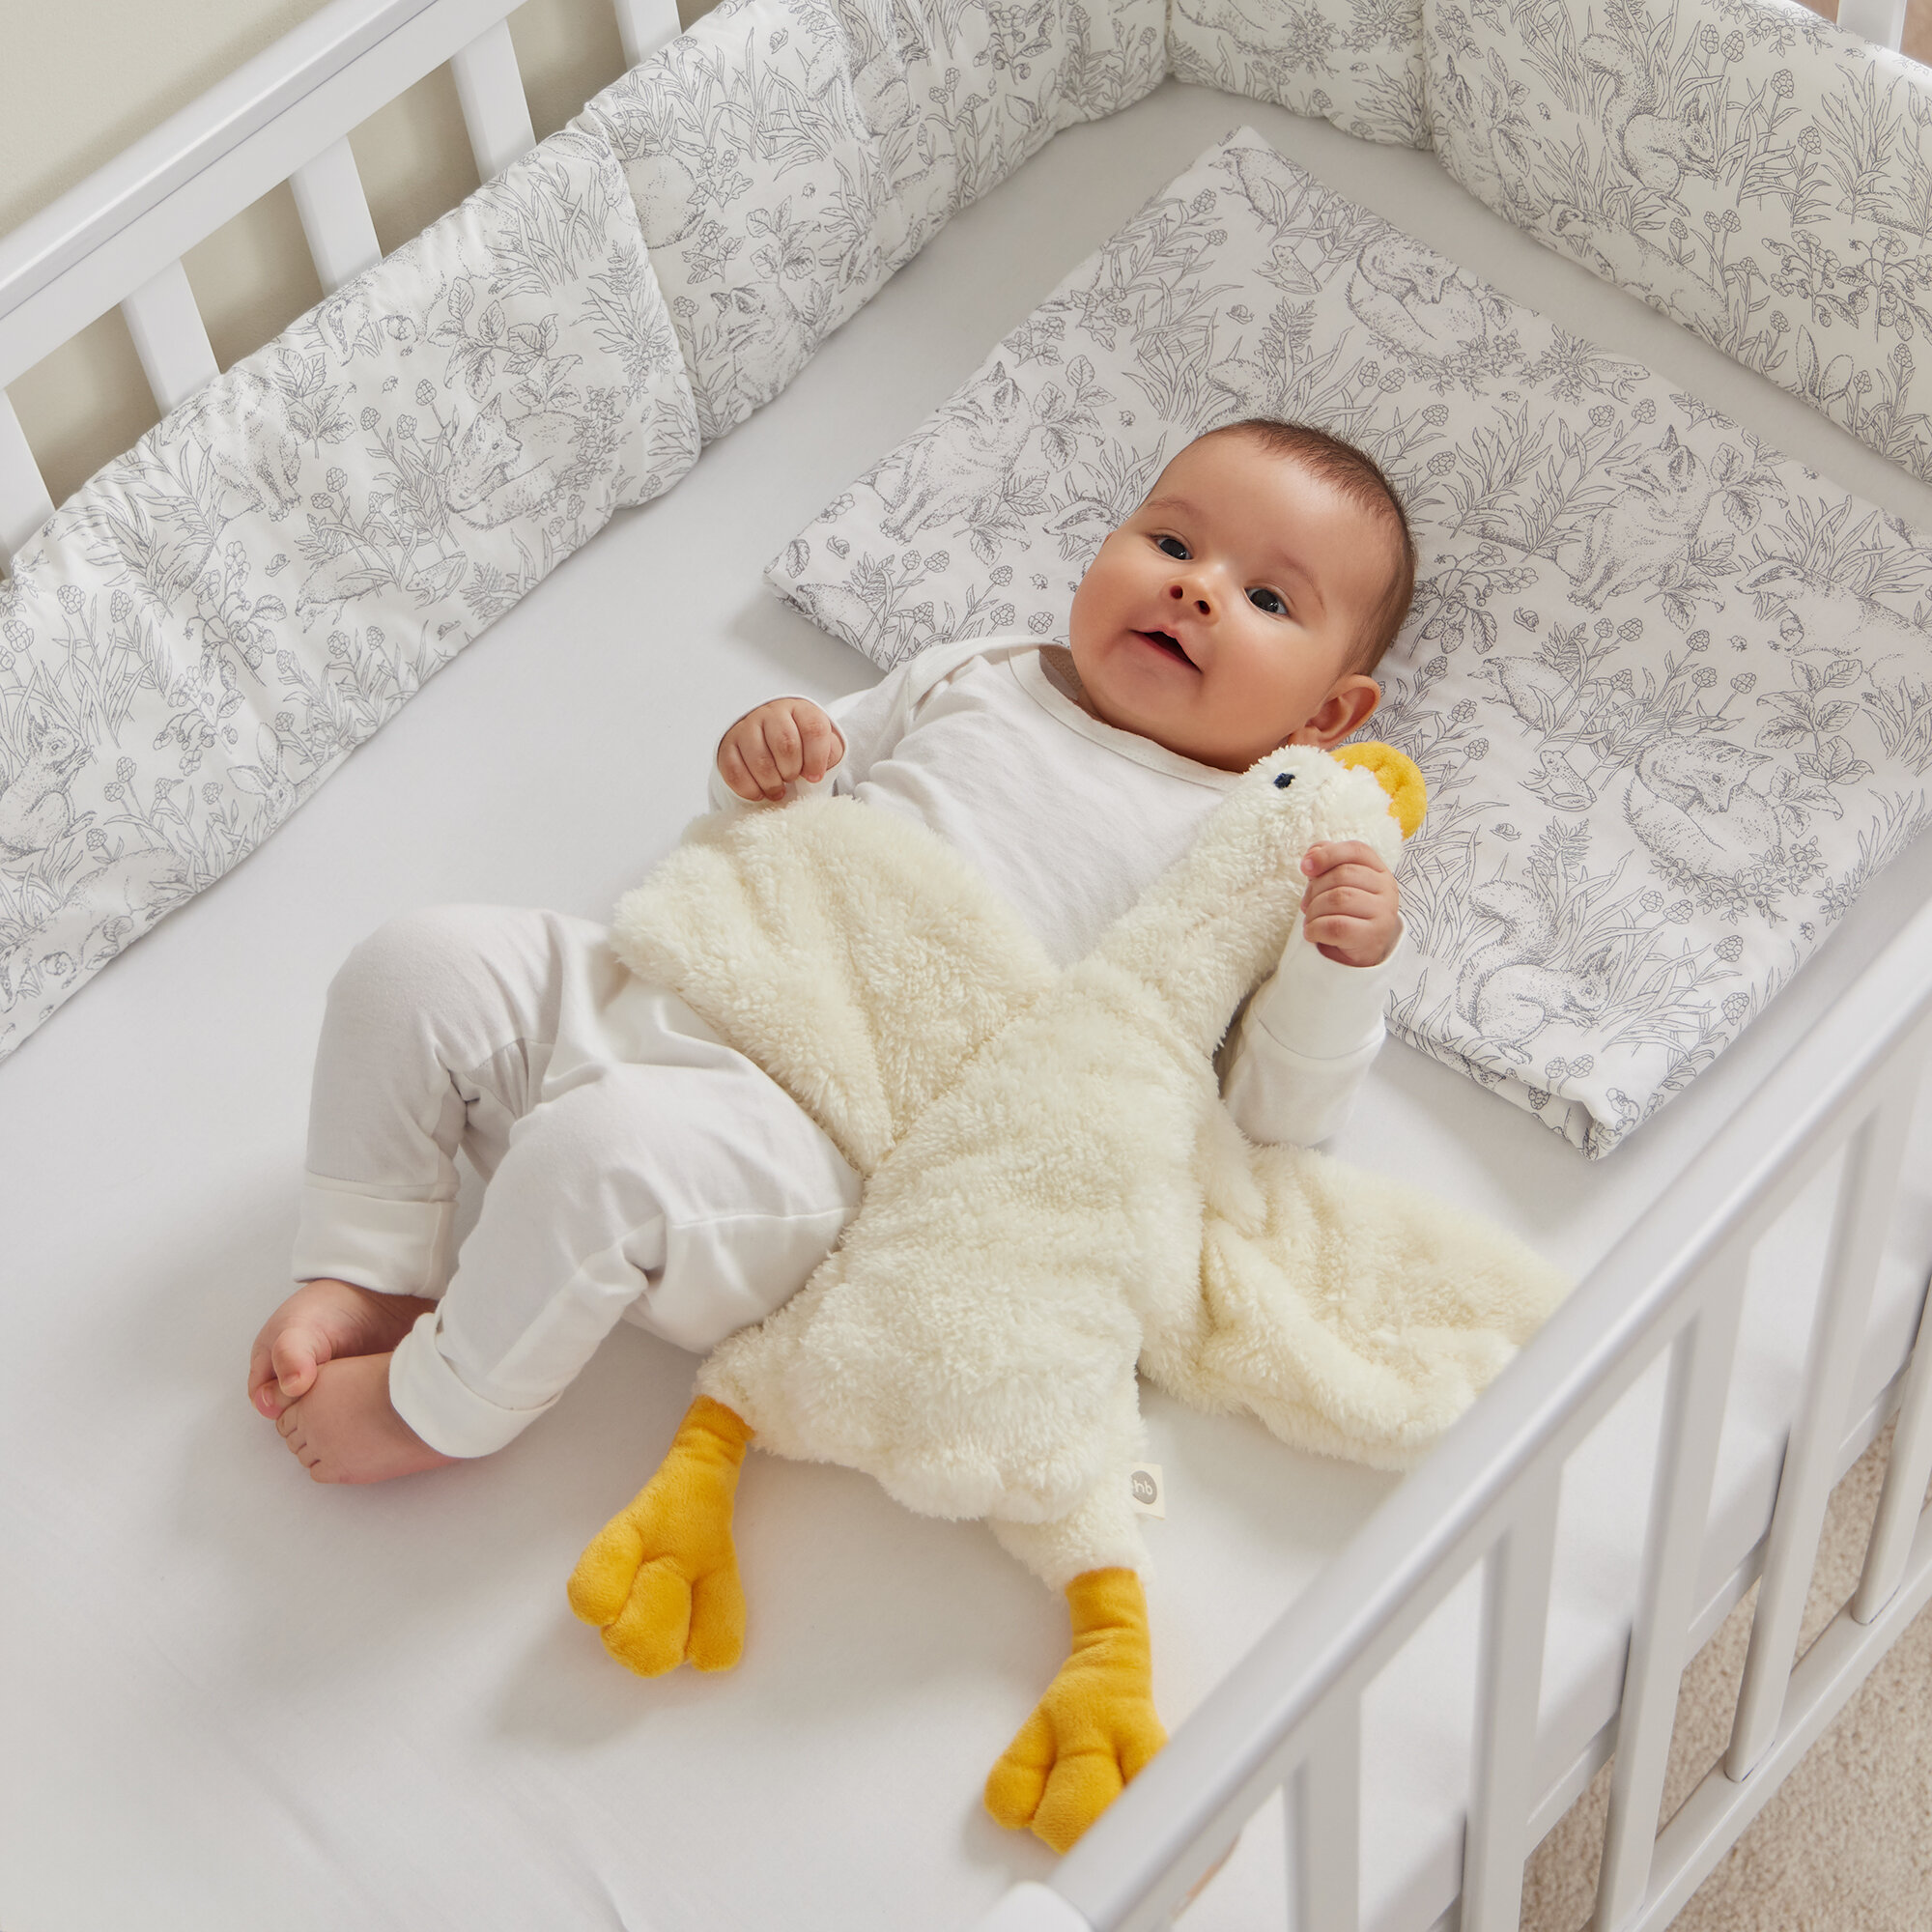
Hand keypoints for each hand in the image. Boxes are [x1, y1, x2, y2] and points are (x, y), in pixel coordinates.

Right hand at [717, 698, 843, 802]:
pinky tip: (760, 792)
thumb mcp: (823, 746)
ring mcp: (747, 727)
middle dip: (792, 770)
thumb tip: (815, 773)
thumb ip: (829, 755)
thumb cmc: (801, 746)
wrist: (769, 739)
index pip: (813, 728)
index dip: (817, 758)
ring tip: (778, 789)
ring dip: (772, 783)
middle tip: (792, 779)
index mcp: (800, 709)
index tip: (814, 777)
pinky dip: (750, 789)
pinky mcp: (728, 745)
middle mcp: (772, 713)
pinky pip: (735, 772)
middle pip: (785, 743)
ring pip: (759, 760)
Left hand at [1300, 839, 1400, 966]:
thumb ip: (1327, 863)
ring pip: (1338, 899)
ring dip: (1314, 910)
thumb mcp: (1338, 885)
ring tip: (1310, 920)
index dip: (1328, 854)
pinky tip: (1312, 933)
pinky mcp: (1372, 936)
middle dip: (1315, 889)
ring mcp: (1383, 913)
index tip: (1305, 867)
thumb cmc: (1346, 913)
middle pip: (1342, 875)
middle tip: (1306, 905)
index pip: (1356, 850)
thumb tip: (1312, 854)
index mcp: (1379, 871)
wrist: (1360, 953)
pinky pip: (1336, 926)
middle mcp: (1387, 889)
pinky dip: (1316, 929)